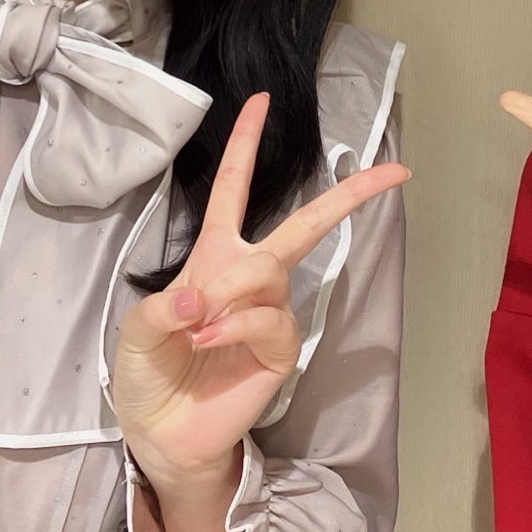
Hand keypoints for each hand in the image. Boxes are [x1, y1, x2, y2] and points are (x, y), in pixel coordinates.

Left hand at [113, 92, 410, 485]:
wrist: (160, 429)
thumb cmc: (149, 371)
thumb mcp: (138, 328)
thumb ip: (165, 305)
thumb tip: (206, 300)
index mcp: (214, 255)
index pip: (233, 189)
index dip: (244, 145)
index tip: (263, 101)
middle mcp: (250, 276)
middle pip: (306, 224)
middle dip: (351, 193)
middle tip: (393, 171)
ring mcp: (270, 312)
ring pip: (270, 272)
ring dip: (231, 291)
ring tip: (199, 325)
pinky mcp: (281, 350)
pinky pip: (271, 318)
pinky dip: (237, 323)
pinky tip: (211, 338)